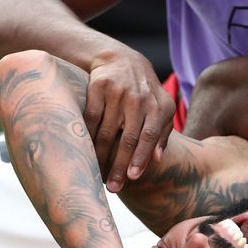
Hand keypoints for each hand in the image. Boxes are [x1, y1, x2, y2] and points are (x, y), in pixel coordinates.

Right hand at [86, 46, 174, 191]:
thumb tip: (158, 160)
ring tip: (98, 175)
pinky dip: (87, 138)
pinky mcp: (97, 88)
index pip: (149, 137)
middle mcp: (138, 99)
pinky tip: (85, 153)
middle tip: (113, 187)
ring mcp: (117, 93)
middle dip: (119, 166)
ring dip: (101, 157)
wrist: (121, 60)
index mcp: (158, 107)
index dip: (141, 158)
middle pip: (127, 139)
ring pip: (107, 132)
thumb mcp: (162, 109)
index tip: (132, 177)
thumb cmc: (145, 94)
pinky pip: (91, 119)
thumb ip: (163, 134)